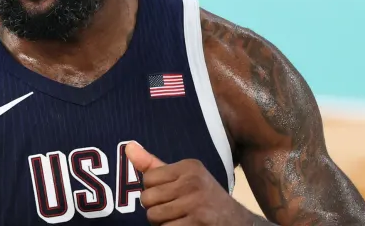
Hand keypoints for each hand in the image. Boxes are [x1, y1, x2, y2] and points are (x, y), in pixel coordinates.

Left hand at [125, 142, 255, 224]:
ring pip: (154, 217)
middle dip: (155, 209)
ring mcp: (196, 203)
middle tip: (174, 210)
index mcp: (189, 166)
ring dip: (162, 223)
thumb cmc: (202, 197)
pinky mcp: (199, 222)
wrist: (236, 222)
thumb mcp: (182, 177)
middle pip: (147, 199)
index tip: (171, 194)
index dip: (154, 191)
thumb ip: (152, 165)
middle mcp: (193, 181)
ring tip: (179, 218)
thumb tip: (128, 147)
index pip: (147, 179)